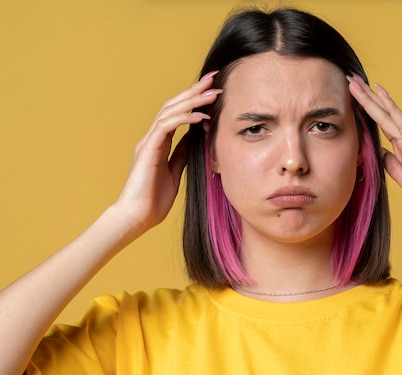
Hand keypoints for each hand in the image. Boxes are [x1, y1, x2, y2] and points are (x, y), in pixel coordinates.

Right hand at [114, 72, 222, 234]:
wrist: (136, 218)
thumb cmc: (153, 200)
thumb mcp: (175, 172)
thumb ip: (182, 154)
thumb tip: (195, 139)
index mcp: (159, 143)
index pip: (178, 113)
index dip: (194, 100)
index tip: (212, 90)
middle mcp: (152, 138)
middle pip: (173, 105)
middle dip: (194, 90)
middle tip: (213, 78)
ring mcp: (148, 142)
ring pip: (170, 111)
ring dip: (192, 101)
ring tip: (212, 93)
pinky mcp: (147, 150)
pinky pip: (166, 127)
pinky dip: (183, 119)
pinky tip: (199, 116)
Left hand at [347, 74, 401, 223]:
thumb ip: (394, 167)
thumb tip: (383, 154)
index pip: (381, 126)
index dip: (367, 112)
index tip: (354, 97)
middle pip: (382, 115)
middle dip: (366, 98)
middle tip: (351, 80)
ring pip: (389, 115)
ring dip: (372, 98)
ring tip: (358, 82)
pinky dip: (391, 108)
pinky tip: (381, 94)